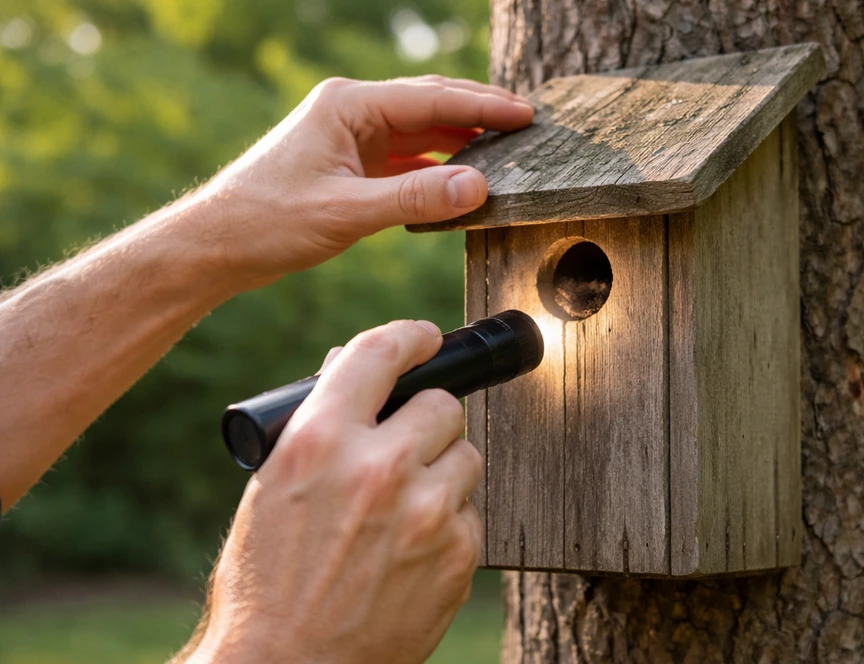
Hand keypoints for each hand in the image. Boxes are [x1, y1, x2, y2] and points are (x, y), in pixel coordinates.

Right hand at [161, 319, 482, 663]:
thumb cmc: (265, 584)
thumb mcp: (272, 489)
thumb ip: (319, 427)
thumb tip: (351, 369)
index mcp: (319, 440)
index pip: (381, 352)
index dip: (409, 337)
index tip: (423, 339)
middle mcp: (378, 467)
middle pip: (443, 405)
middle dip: (425, 422)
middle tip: (405, 450)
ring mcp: (425, 513)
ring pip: (466, 456)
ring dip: (442, 472)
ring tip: (403, 510)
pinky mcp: (458, 555)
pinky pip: (471, 512)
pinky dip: (449, 524)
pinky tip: (411, 553)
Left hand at [189, 76, 532, 285]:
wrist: (216, 245)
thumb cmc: (266, 221)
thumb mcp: (346, 212)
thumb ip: (414, 198)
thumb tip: (478, 186)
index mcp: (348, 106)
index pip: (431, 99)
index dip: (483, 106)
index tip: (527, 115)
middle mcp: (351, 113)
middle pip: (430, 104)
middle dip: (480, 113)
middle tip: (528, 124)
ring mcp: (350, 138)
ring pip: (421, 131)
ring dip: (462, 139)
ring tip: (506, 148)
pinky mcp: (350, 165)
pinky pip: (406, 158)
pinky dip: (437, 166)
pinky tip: (462, 177)